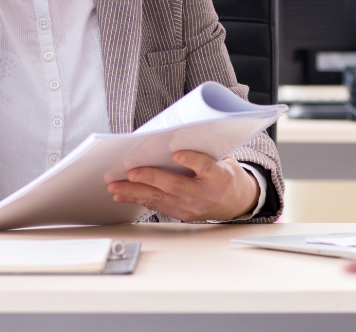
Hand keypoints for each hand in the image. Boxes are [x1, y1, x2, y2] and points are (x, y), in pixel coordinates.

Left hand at [107, 151, 259, 221]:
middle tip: (131, 173)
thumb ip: (204, 153)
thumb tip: (175, 139)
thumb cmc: (226, 176)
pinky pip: (158, 207)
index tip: (177, 154)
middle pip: (176, 186)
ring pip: (161, 199)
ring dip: (136, 192)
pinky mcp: (184, 215)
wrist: (238, 202)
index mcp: (219, 177)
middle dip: (151, 178)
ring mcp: (193, 207)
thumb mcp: (224, 161)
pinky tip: (124, 195)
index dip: (192, 160)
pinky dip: (139, 200)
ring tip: (117, 187)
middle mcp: (206, 194)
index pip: (206, 167)